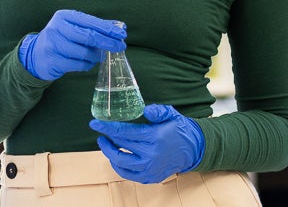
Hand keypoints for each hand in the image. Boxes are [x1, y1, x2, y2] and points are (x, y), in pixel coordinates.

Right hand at [18, 9, 126, 80]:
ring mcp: (53, 45)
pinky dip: (88, 64)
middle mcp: (56, 28)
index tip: (122, 34)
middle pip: (88, 36)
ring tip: (100, 56)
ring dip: (96, 56)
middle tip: (120, 46)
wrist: (36, 55)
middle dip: (107, 42)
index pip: (90, 22)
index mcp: (64, 16)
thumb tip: (119, 26)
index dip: (108, 29)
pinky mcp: (53, 61)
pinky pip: (78, 65)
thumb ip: (94, 26)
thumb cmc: (60, 39)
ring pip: (84, 53)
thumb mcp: (74, 27)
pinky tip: (89, 62)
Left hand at [89, 104, 204, 183]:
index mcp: (155, 137)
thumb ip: (158, 111)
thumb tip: (145, 110)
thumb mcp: (171, 114)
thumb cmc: (179, 130)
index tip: (94, 123)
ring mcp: (150, 168)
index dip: (107, 127)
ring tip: (105, 144)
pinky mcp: (150, 177)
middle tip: (99, 132)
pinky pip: (128, 174)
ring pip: (121, 163)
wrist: (193, 149)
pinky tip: (115, 157)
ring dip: (109, 153)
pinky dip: (118, 166)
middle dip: (106, 138)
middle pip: (121, 146)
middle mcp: (151, 154)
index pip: (125, 132)